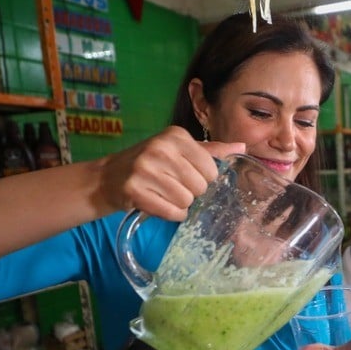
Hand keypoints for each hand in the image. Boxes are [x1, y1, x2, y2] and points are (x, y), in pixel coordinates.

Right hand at [97, 125, 244, 220]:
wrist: (108, 177)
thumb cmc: (150, 163)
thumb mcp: (179, 150)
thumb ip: (211, 150)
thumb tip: (242, 147)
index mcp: (175, 135)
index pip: (211, 169)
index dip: (203, 178)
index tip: (186, 175)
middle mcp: (160, 148)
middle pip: (200, 187)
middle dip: (191, 192)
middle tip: (172, 185)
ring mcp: (145, 169)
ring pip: (186, 201)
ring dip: (179, 204)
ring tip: (164, 194)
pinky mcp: (134, 190)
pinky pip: (172, 213)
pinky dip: (170, 214)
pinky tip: (159, 203)